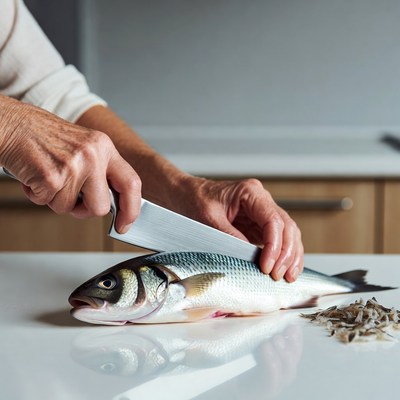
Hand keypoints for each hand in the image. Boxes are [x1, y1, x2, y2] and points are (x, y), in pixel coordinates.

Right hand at [0, 96, 140, 232]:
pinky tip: (35, 175)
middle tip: (71, 198)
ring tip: (48, 176)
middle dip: (84, 211)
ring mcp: (73, 166)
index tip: (125, 224)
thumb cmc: (44, 136)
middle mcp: (93, 155)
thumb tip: (112, 203)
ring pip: (70, 208)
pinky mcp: (51, 176)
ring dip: (55, 199)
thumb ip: (101, 171)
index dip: (131, 209)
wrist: (11, 123)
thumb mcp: (84, 146)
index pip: (132, 183)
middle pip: (101, 207)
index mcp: (105, 147)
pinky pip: (48, 203)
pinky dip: (37, 195)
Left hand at [176, 177, 303, 281]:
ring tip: (288, 277)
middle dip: (286, 254)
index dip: (274, 245)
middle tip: (279, 275)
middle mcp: (262, 201)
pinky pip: (279, 240)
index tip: (267, 266)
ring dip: (290, 256)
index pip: (273, 220)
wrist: (187, 195)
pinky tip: (285, 270)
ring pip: (288, 234)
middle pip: (287, 227)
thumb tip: (249, 258)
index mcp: (251, 192)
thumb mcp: (208, 218)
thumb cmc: (196, 200)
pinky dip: (284, 255)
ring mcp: (262, 214)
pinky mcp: (259, 227)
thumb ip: (229, 236)